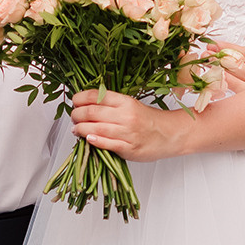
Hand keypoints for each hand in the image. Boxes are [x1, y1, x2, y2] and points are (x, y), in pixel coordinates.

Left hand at [71, 88, 188, 162]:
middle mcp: (126, 115)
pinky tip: (87, 138)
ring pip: (95, 128)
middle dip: (76, 114)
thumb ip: (111, 105)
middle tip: (74, 117)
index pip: (96, 95)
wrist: (170, 134)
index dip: (80, 98)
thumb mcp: (131, 105)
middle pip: (91, 112)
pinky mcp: (129, 148)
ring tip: (76, 129)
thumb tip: (86, 105)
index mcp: (125, 101)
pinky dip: (94, 141)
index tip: (75, 101)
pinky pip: (107, 144)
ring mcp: (127, 132)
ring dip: (80, 128)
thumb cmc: (149, 120)